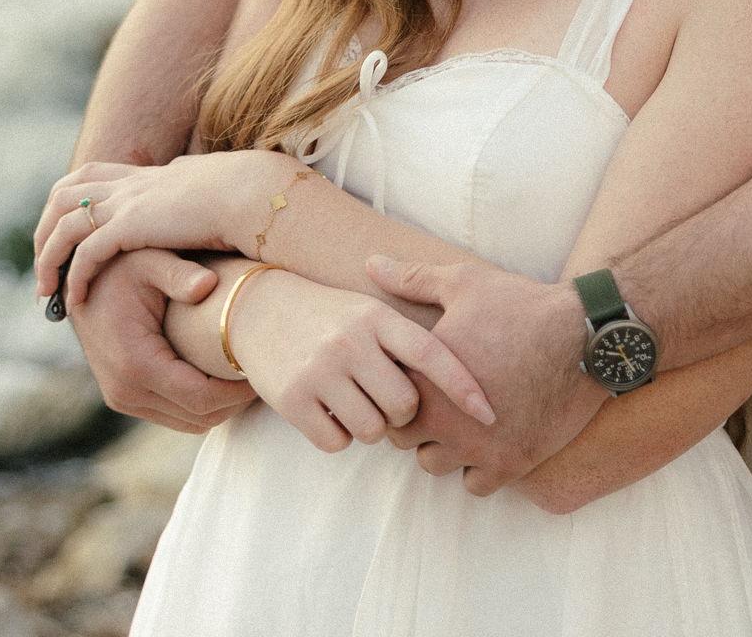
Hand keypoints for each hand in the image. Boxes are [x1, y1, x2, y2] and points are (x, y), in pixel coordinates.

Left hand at [34, 151, 298, 309]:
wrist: (254, 192)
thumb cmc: (247, 194)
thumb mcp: (214, 186)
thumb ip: (194, 184)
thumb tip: (194, 180)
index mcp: (149, 175)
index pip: (95, 175)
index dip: (75, 201)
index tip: (68, 234)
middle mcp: (131, 183)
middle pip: (65, 192)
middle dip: (46, 227)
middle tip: (45, 265)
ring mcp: (128, 201)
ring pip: (63, 222)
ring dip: (48, 257)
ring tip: (46, 291)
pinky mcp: (131, 225)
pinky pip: (85, 253)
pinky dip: (73, 277)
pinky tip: (74, 301)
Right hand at [70, 246, 256, 433]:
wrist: (79, 282)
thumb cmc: (122, 265)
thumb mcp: (151, 261)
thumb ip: (179, 274)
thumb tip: (209, 285)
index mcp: (136, 364)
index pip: (201, 398)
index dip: (238, 392)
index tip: (265, 370)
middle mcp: (125, 391)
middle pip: (198, 418)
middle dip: (236, 402)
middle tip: (267, 373)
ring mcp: (122, 398)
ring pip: (187, 422)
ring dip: (221, 406)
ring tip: (249, 374)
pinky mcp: (125, 398)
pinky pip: (173, 414)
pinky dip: (201, 403)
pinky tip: (223, 375)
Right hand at [231, 269, 497, 455]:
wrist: (261, 309)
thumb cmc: (331, 316)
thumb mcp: (370, 310)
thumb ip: (409, 337)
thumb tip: (470, 362)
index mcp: (378, 318)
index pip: (432, 355)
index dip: (464, 387)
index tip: (490, 415)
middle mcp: (352, 341)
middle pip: (405, 406)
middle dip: (402, 413)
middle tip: (384, 398)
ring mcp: (320, 370)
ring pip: (372, 430)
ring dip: (369, 426)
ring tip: (354, 401)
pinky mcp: (292, 399)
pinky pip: (336, 442)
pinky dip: (338, 435)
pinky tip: (329, 412)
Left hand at [364, 254, 604, 494]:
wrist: (583, 337)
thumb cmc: (520, 306)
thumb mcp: (463, 282)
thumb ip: (411, 278)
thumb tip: (371, 262)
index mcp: (427, 379)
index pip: (384, 402)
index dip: (396, 390)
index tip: (416, 378)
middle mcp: (445, 422)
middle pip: (404, 440)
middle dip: (415, 422)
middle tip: (437, 400)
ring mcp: (477, 449)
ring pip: (434, 466)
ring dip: (442, 447)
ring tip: (461, 421)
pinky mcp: (510, 465)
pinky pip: (475, 485)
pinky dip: (478, 467)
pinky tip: (489, 439)